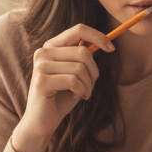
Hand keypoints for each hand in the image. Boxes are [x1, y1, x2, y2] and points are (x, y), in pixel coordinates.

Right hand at [11, 24, 114, 151]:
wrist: (42, 121)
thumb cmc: (61, 97)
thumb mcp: (75, 74)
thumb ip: (82, 57)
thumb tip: (100, 42)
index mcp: (51, 46)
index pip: (78, 30)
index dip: (98, 37)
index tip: (112, 49)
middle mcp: (43, 52)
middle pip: (83, 52)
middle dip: (94, 72)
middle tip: (90, 87)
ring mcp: (40, 66)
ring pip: (80, 67)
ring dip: (88, 85)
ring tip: (83, 93)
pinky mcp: (41, 81)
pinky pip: (74, 81)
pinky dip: (81, 91)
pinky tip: (75, 97)